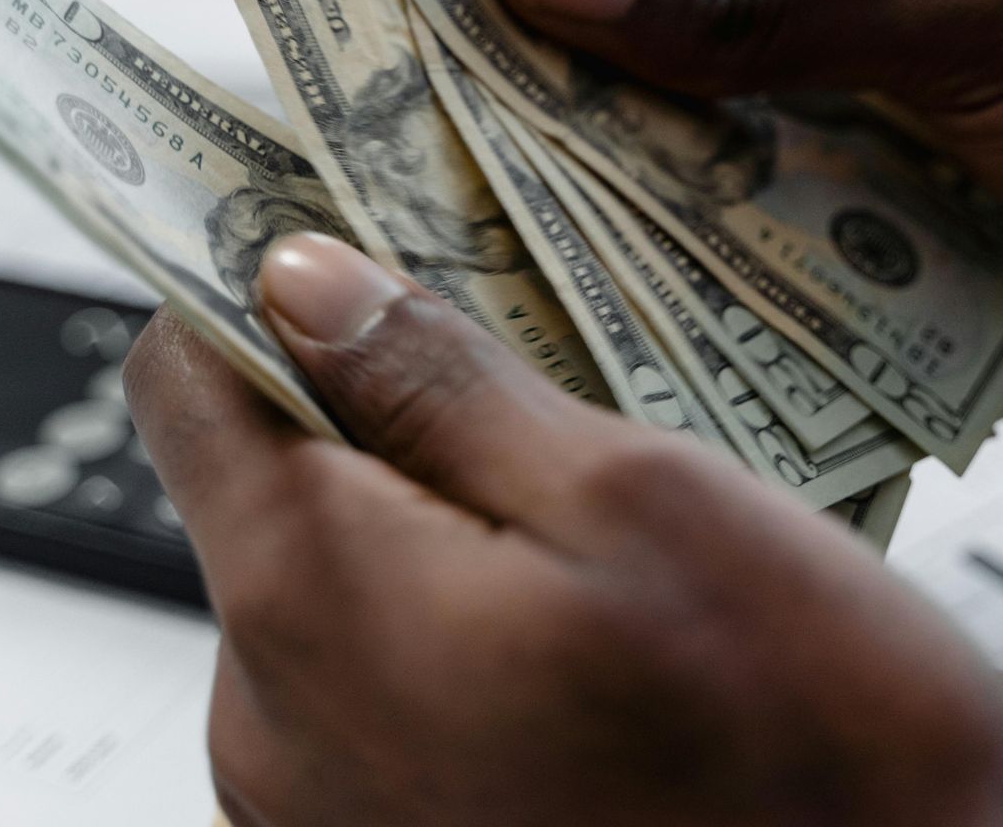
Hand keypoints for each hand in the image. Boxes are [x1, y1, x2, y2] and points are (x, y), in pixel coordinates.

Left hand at [122, 233, 1002, 826]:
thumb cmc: (814, 758)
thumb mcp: (648, 501)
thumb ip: (448, 386)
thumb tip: (304, 281)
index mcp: (320, 600)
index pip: (189, 379)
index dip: (263, 285)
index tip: (360, 233)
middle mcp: (278, 722)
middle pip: (273, 483)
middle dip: (392, 409)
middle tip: (552, 374)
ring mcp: (322, 810)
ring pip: (345, 583)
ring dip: (449, 521)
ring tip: (607, 516)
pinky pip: (388, 683)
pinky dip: (467, 621)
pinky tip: (599, 626)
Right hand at [496, 0, 1002, 423]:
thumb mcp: (980, 15)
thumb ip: (767, 14)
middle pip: (684, 16)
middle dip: (569, 54)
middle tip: (404, 88)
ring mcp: (888, 125)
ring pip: (716, 142)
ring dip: (623, 177)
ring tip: (464, 204)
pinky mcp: (910, 246)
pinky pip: (778, 250)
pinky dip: (705, 275)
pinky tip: (595, 303)